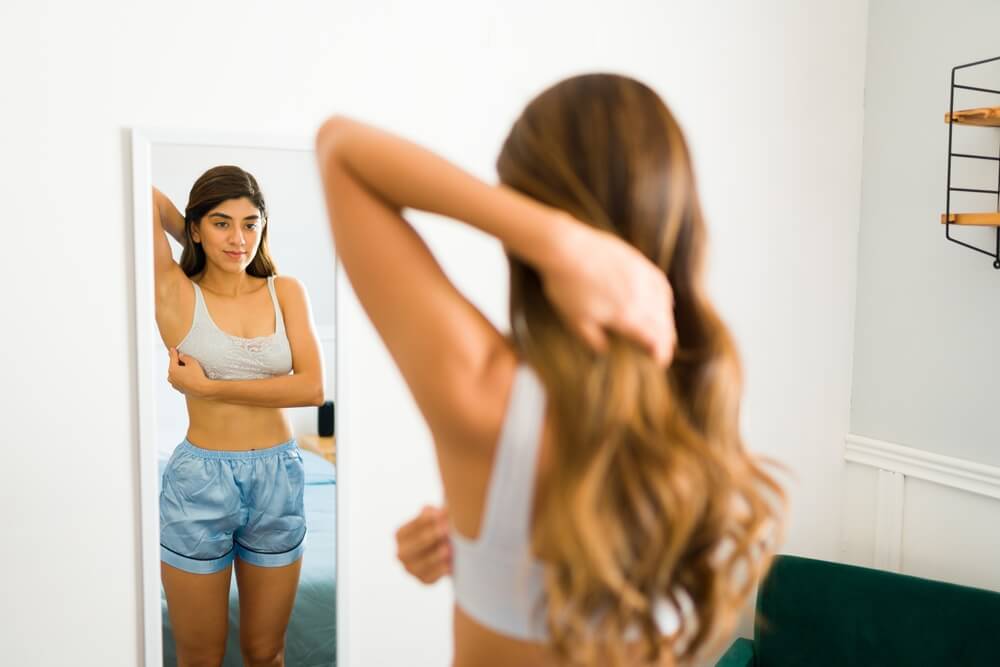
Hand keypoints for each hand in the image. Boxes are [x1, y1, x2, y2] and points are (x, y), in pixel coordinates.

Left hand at [167, 348, 211, 397]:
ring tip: (186, 367)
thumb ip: (184, 357)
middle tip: (181, 357)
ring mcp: (174, 384)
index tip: (172, 348)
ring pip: (175, 374)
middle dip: (177, 362)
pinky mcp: (179, 388)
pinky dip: (181, 377)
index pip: (172, 358)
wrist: (202, 389)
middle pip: (173, 366)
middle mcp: (171, 377)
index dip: (173, 352)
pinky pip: (179, 380)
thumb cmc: (197, 375)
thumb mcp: (192, 362)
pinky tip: (188, 375)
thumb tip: (180, 356)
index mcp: (172, 369)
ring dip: (179, 370)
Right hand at [395, 505, 451, 584]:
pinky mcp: (423, 581)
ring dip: (436, 556)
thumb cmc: (439, 528)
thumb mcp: (435, 517)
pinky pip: (431, 577)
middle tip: (447, 529)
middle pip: (417, 543)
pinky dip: (440, 571)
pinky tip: (450, 565)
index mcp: (401, 534)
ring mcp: (410, 568)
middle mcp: (401, 553)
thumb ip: (432, 513)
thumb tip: (432, 510)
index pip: (413, 525)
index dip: (427, 519)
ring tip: (448, 549)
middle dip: (432, 536)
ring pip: (422, 563)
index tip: (441, 513)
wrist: (447, 550)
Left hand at [540, 217, 674, 365]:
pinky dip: (665, 296)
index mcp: (626, 316)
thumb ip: (593, 339)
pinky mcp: (638, 261)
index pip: (654, 339)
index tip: (660, 360)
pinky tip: (662, 300)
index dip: (660, 352)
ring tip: (664, 328)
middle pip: (663, 323)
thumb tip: (605, 350)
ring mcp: (641, 277)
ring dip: (666, 319)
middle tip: (663, 349)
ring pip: (665, 303)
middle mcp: (640, 297)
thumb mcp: (575, 321)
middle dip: (666, 339)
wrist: (565, 248)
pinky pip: (661, 282)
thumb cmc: (566, 287)